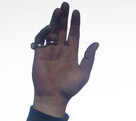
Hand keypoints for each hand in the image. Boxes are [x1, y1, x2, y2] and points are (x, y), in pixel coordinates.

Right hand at [32, 2, 98, 116]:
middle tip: (66, 4)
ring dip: (54, 20)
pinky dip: (44, 32)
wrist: (53, 96)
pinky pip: (41, 40)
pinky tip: (49, 28)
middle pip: (63, 30)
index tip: (76, 12)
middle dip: (64, 17)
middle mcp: (61, 50)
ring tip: (58, 10)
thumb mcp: (84, 72)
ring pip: (52, 32)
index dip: (75, 23)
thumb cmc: (69, 87)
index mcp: (72, 54)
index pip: (74, 34)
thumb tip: (96, 43)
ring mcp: (50, 51)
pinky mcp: (39, 54)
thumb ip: (89, 58)